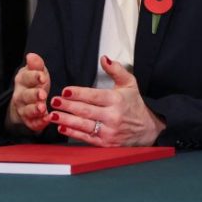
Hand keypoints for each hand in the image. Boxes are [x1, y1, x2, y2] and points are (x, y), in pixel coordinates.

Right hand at [5, 53, 52, 133]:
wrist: (27, 102)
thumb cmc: (34, 84)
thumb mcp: (37, 72)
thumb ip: (36, 65)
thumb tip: (31, 56)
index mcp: (22, 80)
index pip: (26, 77)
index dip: (34, 77)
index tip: (42, 76)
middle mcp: (20, 95)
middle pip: (25, 95)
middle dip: (34, 95)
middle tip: (43, 94)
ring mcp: (23, 109)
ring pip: (27, 110)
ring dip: (34, 109)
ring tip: (42, 108)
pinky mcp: (29, 121)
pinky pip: (33, 123)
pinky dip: (39, 122)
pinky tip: (47, 119)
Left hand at [48, 55, 166, 146]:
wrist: (149, 129)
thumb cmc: (135, 104)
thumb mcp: (129, 84)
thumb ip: (116, 70)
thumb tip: (104, 58)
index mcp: (116, 100)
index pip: (94, 96)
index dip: (78, 94)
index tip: (65, 91)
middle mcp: (112, 116)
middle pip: (86, 111)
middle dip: (68, 106)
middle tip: (53, 101)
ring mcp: (109, 131)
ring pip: (84, 125)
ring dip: (66, 120)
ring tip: (53, 115)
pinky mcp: (107, 143)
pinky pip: (87, 138)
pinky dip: (73, 134)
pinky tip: (62, 128)